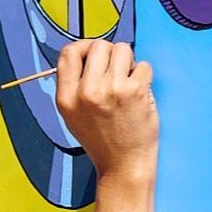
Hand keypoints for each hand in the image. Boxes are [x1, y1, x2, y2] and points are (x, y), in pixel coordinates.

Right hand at [55, 38, 157, 179]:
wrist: (124, 165)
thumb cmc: (102, 140)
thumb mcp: (73, 115)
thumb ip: (74, 85)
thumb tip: (87, 53)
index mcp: (67, 97)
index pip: (68, 52)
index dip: (84, 47)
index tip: (95, 55)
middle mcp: (86, 91)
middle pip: (98, 46)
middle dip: (110, 54)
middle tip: (116, 73)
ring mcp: (111, 89)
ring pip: (122, 49)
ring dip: (128, 62)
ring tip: (128, 82)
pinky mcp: (135, 91)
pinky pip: (143, 65)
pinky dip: (144, 76)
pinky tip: (139, 93)